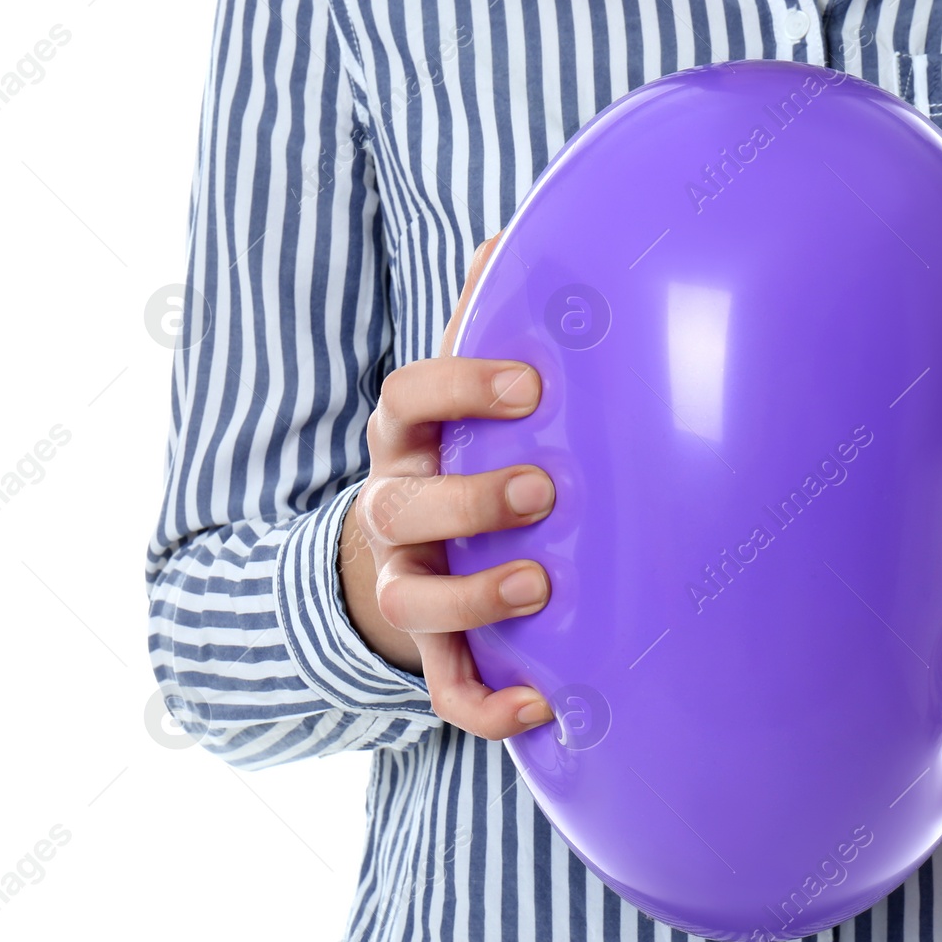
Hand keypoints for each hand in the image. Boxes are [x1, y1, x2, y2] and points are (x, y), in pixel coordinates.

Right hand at [338, 233, 555, 739]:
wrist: (397, 553)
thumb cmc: (455, 454)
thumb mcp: (461, 393)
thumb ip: (483, 321)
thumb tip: (509, 236)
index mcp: (407, 439)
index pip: (407, 399)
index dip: (459, 387)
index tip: (530, 384)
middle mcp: (394, 509)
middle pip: (405, 502)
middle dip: (469, 497)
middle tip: (542, 489)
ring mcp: (406, 583)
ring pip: (415, 600)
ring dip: (473, 596)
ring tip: (539, 585)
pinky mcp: (429, 649)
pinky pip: (444, 688)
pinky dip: (486, 705)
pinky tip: (547, 705)